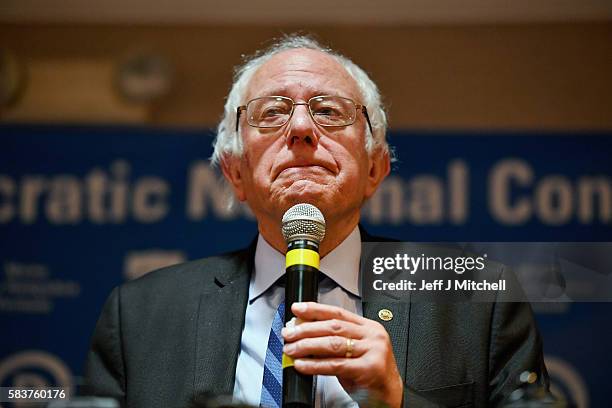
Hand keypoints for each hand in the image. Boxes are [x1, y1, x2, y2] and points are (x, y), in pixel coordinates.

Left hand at [281, 302, 403, 407]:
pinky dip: (315, 365)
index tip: (297, 308)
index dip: (315, 309)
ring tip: (292, 349)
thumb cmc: (368, 374)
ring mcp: (373, 351)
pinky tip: (302, 365)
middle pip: (333, 326)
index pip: (338, 312)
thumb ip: (332, 342)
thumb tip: (303, 333)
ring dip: (307, 346)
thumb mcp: (352, 353)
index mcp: (368, 327)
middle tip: (289, 333)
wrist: (387, 395)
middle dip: (306, 329)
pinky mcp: (369, 369)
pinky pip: (335, 365)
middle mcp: (372, 336)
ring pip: (333, 343)